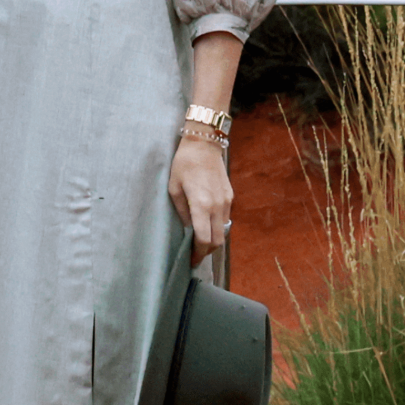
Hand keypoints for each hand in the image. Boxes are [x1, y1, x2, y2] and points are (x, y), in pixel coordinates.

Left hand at [168, 135, 231, 263]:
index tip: (190, 261)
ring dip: (213, 241)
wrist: (204, 144)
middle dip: (206, 252)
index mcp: (201, 205)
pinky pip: (226, 219)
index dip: (197, 254)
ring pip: (224, 231)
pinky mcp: (230, 197)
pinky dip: (218, 228)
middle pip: (217, 240)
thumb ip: (182, 212)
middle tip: (195, 255)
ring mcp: (226, 201)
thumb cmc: (184, 164)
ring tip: (200, 243)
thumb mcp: (174, 188)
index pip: (204, 239)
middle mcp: (217, 206)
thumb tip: (188, 229)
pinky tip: (207, 225)